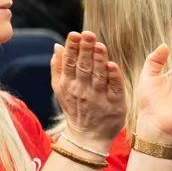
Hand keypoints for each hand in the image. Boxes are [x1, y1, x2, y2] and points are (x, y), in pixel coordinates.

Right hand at [52, 32, 128, 152]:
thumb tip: (57, 46)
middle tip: (88, 34)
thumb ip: (57, 67)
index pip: (69, 62)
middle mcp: (82, 90)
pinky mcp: (115, 104)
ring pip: (98, 75)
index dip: (72, 48)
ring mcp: (98, 97)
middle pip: (83, 66)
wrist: (87, 136)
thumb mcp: (60, 89)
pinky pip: (114, 89)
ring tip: (99, 45)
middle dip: (85, 49)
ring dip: (99, 60)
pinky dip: (113, 77)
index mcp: (68, 84)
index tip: (74, 34)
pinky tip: (112, 65)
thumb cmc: (75, 108)